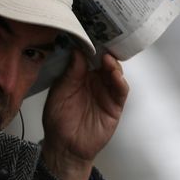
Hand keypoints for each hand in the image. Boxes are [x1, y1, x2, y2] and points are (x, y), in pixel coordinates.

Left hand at [41, 52, 128, 179]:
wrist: (64, 146)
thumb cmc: (58, 119)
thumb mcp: (59, 92)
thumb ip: (70, 73)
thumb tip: (77, 51)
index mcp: (81, 75)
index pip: (90, 55)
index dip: (91, 45)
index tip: (91, 32)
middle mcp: (96, 81)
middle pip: (105, 61)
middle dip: (105, 50)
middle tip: (104, 41)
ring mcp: (106, 92)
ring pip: (115, 72)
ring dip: (113, 64)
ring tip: (107, 58)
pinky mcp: (115, 106)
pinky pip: (121, 91)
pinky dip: (120, 81)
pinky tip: (115, 74)